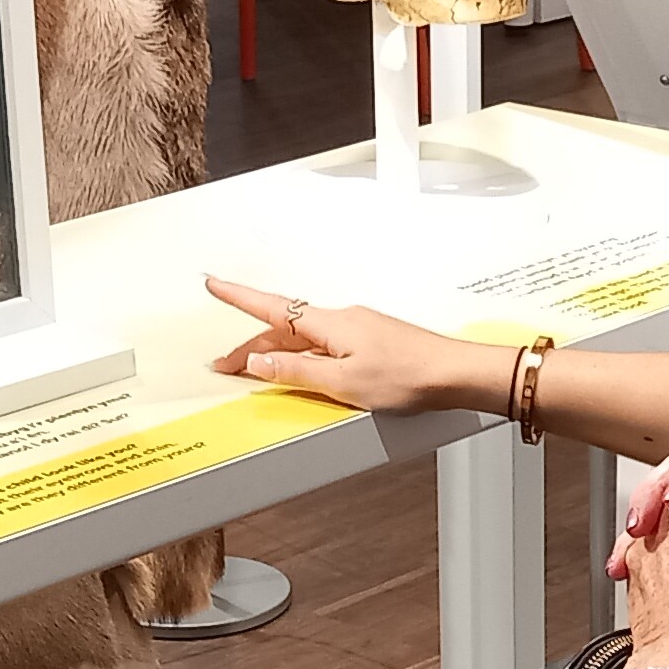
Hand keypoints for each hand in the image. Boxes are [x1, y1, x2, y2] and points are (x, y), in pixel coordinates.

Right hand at [206, 274, 502, 413]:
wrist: (454, 373)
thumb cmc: (409, 376)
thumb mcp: (343, 383)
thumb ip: (297, 372)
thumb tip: (258, 363)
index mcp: (330, 324)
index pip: (272, 308)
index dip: (239, 297)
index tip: (214, 285)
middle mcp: (341, 320)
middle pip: (284, 330)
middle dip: (251, 347)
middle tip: (226, 365)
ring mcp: (357, 329)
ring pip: (304, 339)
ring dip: (277, 355)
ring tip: (256, 373)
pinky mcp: (369, 342)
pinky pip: (324, 346)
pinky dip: (303, 357)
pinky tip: (304, 372)